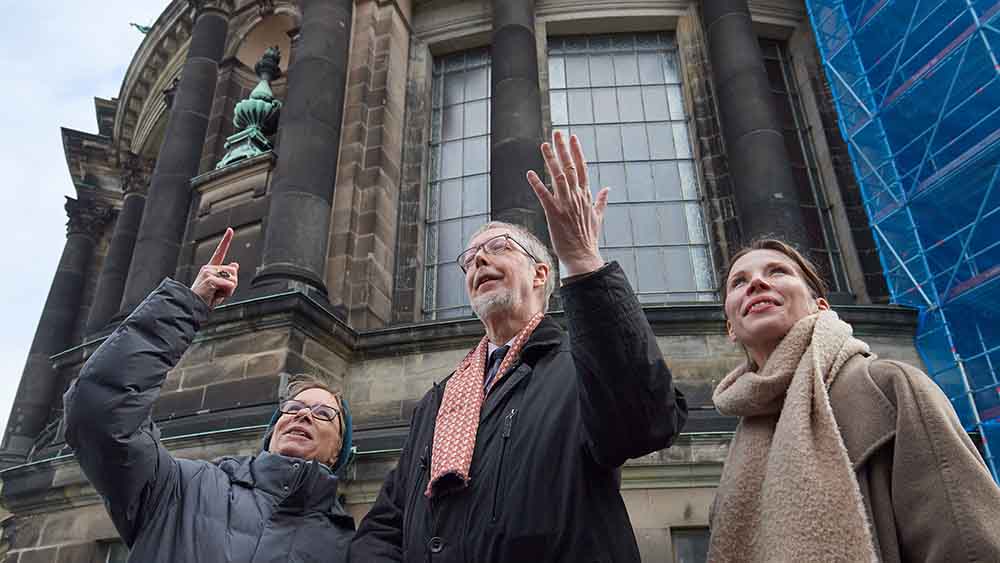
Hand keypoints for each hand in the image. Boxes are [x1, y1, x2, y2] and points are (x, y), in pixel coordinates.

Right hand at [190, 228, 238, 306]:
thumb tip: (235, 264)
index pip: (219, 252)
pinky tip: (214, 296)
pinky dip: (226, 294)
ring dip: (229, 291)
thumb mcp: (218, 287)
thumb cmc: (204, 300)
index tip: (230, 229)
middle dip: (231, 286)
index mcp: (210, 269)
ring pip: (233, 279)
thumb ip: (227, 276)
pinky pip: (229, 286)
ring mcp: (208, 272)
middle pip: (234, 272)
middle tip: (217, 293)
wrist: (191, 307)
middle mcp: (209, 268)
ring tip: (215, 295)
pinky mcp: (210, 279)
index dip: (226, 240)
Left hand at [526, 131, 609, 276]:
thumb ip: (601, 200)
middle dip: (563, 149)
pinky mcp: (554, 214)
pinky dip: (537, 183)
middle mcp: (576, 197)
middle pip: (570, 167)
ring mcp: (566, 204)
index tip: (573, 137)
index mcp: (586, 196)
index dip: (577, 151)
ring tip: (544, 145)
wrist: (583, 256)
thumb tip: (607, 188)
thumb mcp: (598, 216)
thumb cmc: (589, 238)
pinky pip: (544, 195)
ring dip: (550, 160)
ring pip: (558, 177)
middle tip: (557, 133)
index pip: (582, 168)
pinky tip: (530, 172)